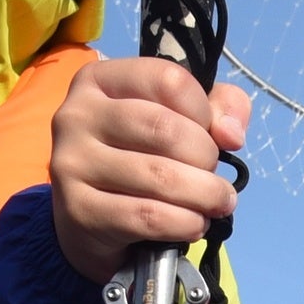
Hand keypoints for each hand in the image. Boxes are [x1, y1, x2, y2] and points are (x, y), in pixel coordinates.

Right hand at [51, 57, 250, 282]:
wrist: (88, 220)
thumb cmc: (137, 157)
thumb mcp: (178, 118)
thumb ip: (218, 107)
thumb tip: (231, 134)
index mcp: (99, 79)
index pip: (168, 80)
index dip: (204, 111)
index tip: (211, 135)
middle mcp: (77, 115)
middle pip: (164, 128)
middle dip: (205, 157)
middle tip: (214, 177)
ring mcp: (72, 163)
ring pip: (160, 176)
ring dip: (204, 195)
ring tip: (216, 203)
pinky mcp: (79, 210)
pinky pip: (148, 216)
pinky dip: (185, 223)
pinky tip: (194, 224)